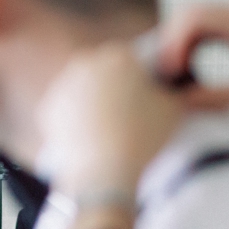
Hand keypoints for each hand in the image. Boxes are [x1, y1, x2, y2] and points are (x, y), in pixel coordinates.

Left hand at [39, 42, 184, 201]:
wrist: (103, 172)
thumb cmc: (142, 139)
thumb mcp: (175, 110)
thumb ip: (178, 90)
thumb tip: (180, 87)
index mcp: (121, 55)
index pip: (134, 60)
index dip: (142, 80)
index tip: (147, 99)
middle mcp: (88, 62)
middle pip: (106, 73)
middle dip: (116, 90)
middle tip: (129, 118)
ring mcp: (64, 84)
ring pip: (85, 90)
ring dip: (95, 104)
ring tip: (110, 131)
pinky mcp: (48, 108)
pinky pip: (67, 110)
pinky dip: (77, 121)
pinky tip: (91, 138)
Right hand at [158, 4, 228, 136]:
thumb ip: (217, 97)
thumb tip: (179, 103)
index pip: (195, 17)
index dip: (173, 42)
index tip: (167, 71)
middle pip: (192, 13)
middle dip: (171, 40)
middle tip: (160, 74)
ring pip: (200, 19)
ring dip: (182, 42)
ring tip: (171, 74)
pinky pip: (214, 26)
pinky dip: (196, 43)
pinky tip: (189, 68)